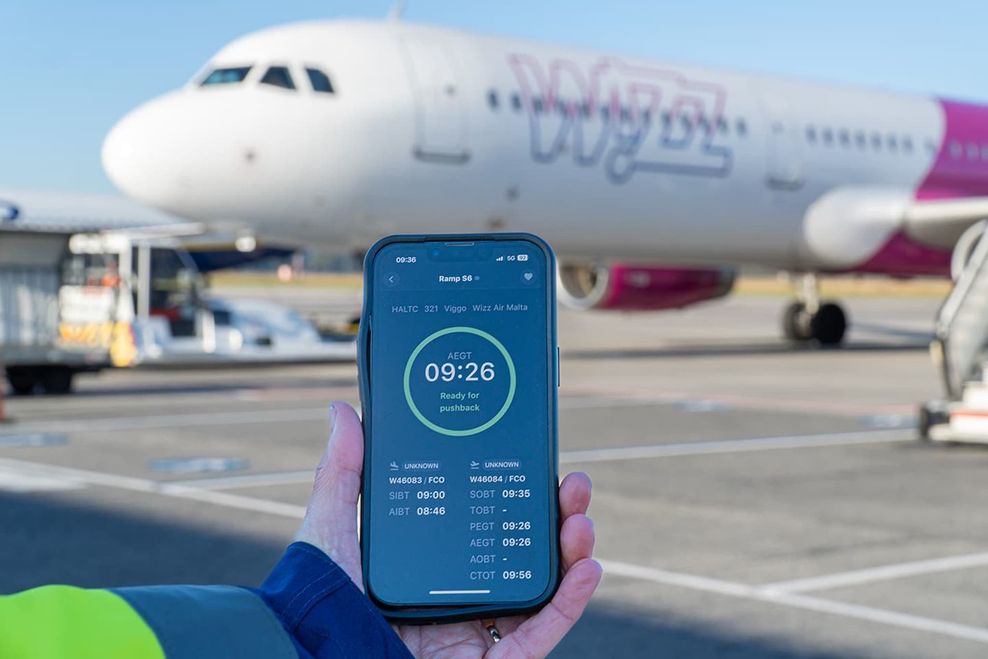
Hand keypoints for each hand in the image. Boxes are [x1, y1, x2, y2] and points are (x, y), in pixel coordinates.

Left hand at [296, 401, 601, 657]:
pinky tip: (586, 570)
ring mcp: (476, 630)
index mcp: (429, 563)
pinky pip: (540, 637)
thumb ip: (342, 473)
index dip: (516, 491)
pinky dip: (568, 605)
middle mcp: (456, 594)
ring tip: (581, 522)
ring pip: (540, 590)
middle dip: (556, 517)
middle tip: (572, 485)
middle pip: (521, 551)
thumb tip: (342, 410)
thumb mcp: (332, 528)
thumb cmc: (317, 603)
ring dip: (571, 554)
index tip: (535, 458)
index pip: (485, 521)